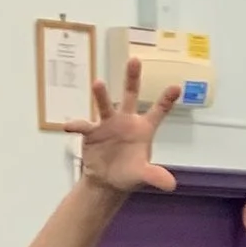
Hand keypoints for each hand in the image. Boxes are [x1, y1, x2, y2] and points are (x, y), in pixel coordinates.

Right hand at [77, 60, 181, 198]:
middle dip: (132, 78)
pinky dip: (76, 125)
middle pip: (130, 95)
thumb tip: (171, 185)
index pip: (158, 111)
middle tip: (135, 60)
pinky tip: (69, 126)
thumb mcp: (142, 175)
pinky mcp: (91, 131)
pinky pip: (84, 125)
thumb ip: (155, 176)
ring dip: (101, 94)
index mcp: (143, 128)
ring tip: (98, 83)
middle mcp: (126, 120)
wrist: (106, 181)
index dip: (166, 100)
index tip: (176, 87)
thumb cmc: (128, 173)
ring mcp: (108, 123)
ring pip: (105, 105)